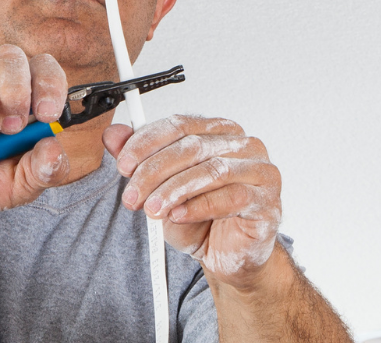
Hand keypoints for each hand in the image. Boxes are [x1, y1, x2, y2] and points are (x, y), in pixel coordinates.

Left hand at [105, 115, 282, 287]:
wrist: (228, 256)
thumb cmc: (200, 218)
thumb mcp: (161, 189)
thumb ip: (139, 161)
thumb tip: (113, 135)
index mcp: (219, 131)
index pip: (180, 124)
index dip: (147, 142)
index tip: (123, 165)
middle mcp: (243, 145)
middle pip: (193, 146)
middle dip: (154, 172)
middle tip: (132, 196)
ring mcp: (260, 171)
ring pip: (211, 170)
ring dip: (174, 190)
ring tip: (152, 210)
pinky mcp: (267, 200)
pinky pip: (231, 197)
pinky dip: (199, 206)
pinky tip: (178, 216)